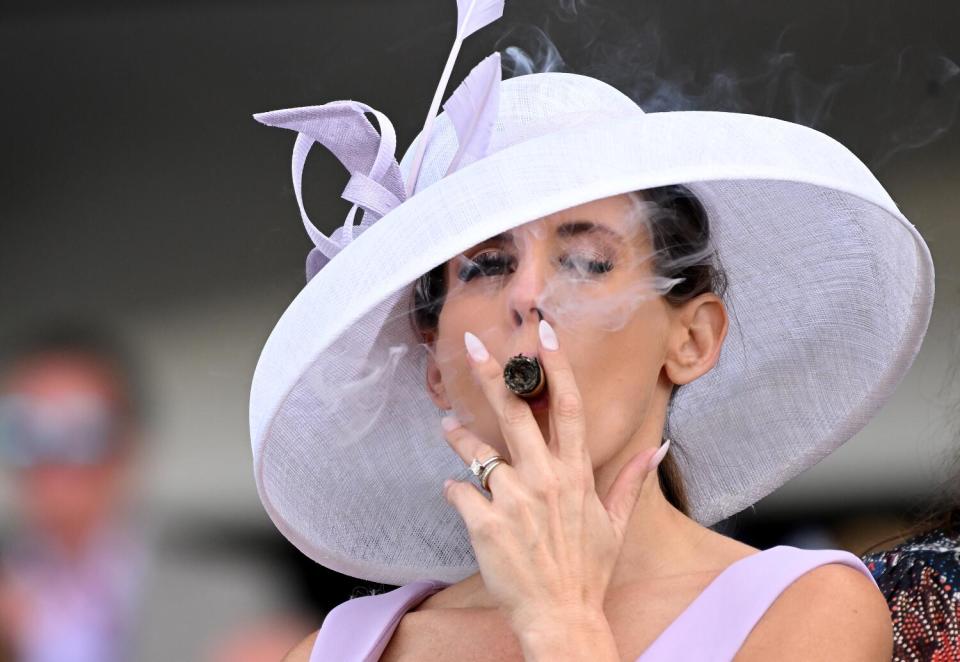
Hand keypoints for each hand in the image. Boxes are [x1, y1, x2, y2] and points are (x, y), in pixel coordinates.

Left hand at [440, 319, 666, 659]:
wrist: (560, 617)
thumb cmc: (587, 571)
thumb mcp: (616, 525)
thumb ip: (631, 481)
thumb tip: (659, 448)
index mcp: (576, 474)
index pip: (566, 407)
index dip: (555, 366)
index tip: (542, 333)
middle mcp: (544, 479)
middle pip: (514, 413)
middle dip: (492, 374)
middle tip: (473, 343)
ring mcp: (513, 500)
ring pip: (477, 451)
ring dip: (459, 436)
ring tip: (447, 426)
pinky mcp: (485, 523)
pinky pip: (459, 491)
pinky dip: (455, 489)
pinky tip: (458, 493)